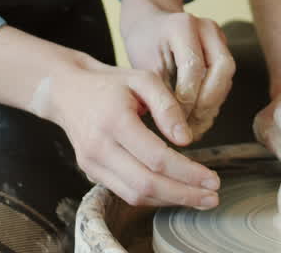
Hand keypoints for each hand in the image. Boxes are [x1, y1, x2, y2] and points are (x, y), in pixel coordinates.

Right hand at [45, 52, 221, 207]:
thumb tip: (186, 140)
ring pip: (134, 195)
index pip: (156, 158)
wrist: (67, 91)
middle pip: (146, 184)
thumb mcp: (143, 79)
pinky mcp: (91, 172)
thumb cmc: (110, 83)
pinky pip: (125, 192)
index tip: (213, 179)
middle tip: (212, 198)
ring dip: (169, 201)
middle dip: (183, 195)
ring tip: (199, 199)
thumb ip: (168, 106)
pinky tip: (174, 192)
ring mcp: (92, 163)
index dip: (187, 173)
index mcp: (114, 121)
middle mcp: (99, 147)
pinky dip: (152, 197)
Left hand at [120, 6, 234, 140]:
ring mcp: (218, 38)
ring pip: (227, 76)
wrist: (151, 25)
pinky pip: (224, 80)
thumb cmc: (145, 43)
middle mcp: (207, 28)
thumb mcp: (145, 66)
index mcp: (183, 25)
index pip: (194, 65)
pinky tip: (197, 117)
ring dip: (212, 104)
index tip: (176, 116)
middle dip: (209, 100)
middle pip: (224, 67)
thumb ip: (163, 90)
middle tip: (192, 123)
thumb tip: (179, 122)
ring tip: (193, 126)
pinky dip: (212, 101)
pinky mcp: (222, 51)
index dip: (188, 96)